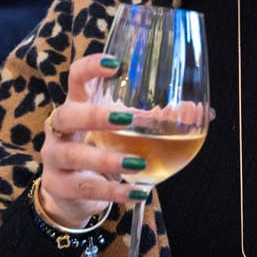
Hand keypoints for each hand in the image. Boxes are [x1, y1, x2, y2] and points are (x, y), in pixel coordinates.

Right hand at [37, 53, 137, 226]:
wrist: (71, 192)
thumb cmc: (100, 148)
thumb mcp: (119, 130)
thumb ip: (153, 120)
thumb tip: (200, 112)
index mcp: (77, 104)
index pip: (76, 78)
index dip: (91, 68)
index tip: (116, 65)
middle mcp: (60, 128)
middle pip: (67, 115)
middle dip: (94, 115)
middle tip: (127, 118)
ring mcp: (55, 157)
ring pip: (73, 155)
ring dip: (106, 159)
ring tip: (138, 163)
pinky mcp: (59, 185)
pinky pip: (85, 188)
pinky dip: (113, 192)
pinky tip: (137, 192)